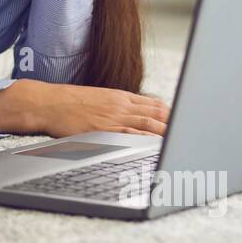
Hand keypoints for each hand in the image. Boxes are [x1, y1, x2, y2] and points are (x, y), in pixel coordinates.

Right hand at [0, 78, 169, 137]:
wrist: (47, 103)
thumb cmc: (68, 103)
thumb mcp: (97, 99)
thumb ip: (116, 106)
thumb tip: (133, 115)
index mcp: (120, 96)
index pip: (154, 104)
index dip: (172, 113)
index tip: (186, 120)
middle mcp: (120, 105)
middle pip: (157, 114)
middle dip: (177, 123)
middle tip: (194, 132)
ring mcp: (113, 117)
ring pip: (149, 124)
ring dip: (168, 132)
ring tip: (184, 141)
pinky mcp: (104, 129)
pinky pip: (131, 134)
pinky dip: (147, 140)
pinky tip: (158, 145)